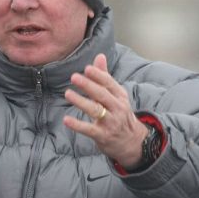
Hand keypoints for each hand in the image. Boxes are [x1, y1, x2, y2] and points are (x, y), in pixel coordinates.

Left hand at [62, 53, 148, 168]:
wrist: (132, 142)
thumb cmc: (119, 114)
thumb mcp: (116, 95)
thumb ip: (105, 76)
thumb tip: (99, 55)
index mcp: (120, 96)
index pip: (109, 83)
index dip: (98, 76)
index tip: (87, 68)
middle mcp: (117, 108)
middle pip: (102, 95)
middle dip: (89, 85)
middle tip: (74, 77)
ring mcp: (110, 122)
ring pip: (95, 110)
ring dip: (81, 102)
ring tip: (68, 93)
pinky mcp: (103, 135)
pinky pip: (89, 129)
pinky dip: (77, 125)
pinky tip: (66, 119)